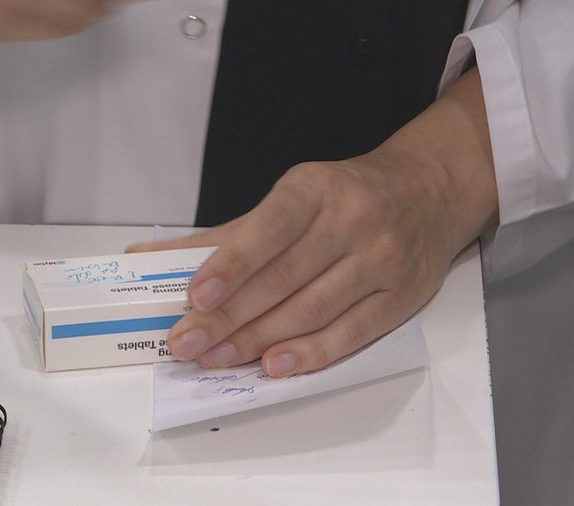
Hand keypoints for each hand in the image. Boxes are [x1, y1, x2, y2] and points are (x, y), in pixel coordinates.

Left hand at [129, 68, 498, 376]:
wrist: (427, 192)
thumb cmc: (342, 197)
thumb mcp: (288, 198)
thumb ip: (222, 235)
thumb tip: (146, 258)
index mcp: (314, 189)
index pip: (268, 229)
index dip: (231, 266)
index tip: (196, 296)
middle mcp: (351, 220)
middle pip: (283, 279)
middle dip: (229, 317)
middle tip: (187, 343)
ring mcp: (381, 260)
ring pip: (312, 310)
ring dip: (259, 340)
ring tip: (214, 358)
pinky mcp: (402, 296)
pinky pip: (352, 332)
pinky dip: (311, 353)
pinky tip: (274, 366)